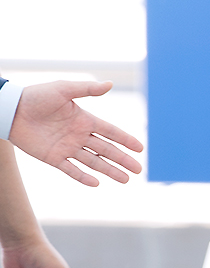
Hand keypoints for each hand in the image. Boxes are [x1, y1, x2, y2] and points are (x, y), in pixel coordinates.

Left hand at [9, 81, 143, 184]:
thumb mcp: (63, 89)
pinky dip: (84, 177)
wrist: (12, 110)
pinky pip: (72, 170)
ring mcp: (67, 148)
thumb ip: (87, 89)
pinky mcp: (54, 158)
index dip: (125, 140)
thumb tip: (110, 84)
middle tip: (138, 169)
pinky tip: (97, 183)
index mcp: (84, 119)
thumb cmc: (37, 96)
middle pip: (106, 150)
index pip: (110, 132)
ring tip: (125, 180)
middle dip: (123, 160)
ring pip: (93, 162)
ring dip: (110, 171)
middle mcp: (79, 135)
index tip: (140, 148)